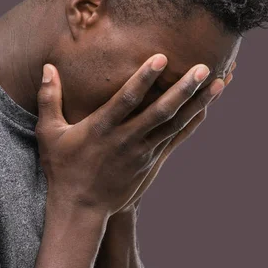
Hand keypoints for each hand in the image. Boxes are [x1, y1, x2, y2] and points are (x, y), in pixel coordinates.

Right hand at [35, 53, 230, 219]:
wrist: (80, 209)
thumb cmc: (63, 168)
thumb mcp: (49, 133)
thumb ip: (49, 98)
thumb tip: (48, 67)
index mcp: (101, 129)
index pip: (126, 99)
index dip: (144, 78)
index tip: (162, 58)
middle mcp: (125, 140)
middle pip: (159, 112)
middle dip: (183, 90)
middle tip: (205, 68)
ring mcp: (141, 154)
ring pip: (174, 125)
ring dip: (197, 104)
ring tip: (219, 83)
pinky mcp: (151, 164)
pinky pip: (175, 140)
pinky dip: (192, 124)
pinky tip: (206, 109)